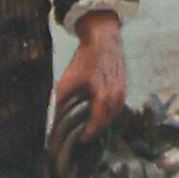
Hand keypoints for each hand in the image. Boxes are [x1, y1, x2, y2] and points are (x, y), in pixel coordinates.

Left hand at [54, 10, 127, 132]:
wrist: (102, 38)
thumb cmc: (85, 58)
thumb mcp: (67, 81)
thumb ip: (61, 102)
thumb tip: (54, 119)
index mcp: (102, 94)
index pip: (97, 121)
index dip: (89, 132)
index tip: (81, 139)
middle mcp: (115, 94)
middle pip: (107, 120)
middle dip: (96, 129)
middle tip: (85, 135)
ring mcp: (122, 89)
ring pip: (114, 113)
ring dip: (104, 121)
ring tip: (92, 126)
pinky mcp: (124, 85)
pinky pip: (118, 104)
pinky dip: (110, 111)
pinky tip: (101, 112)